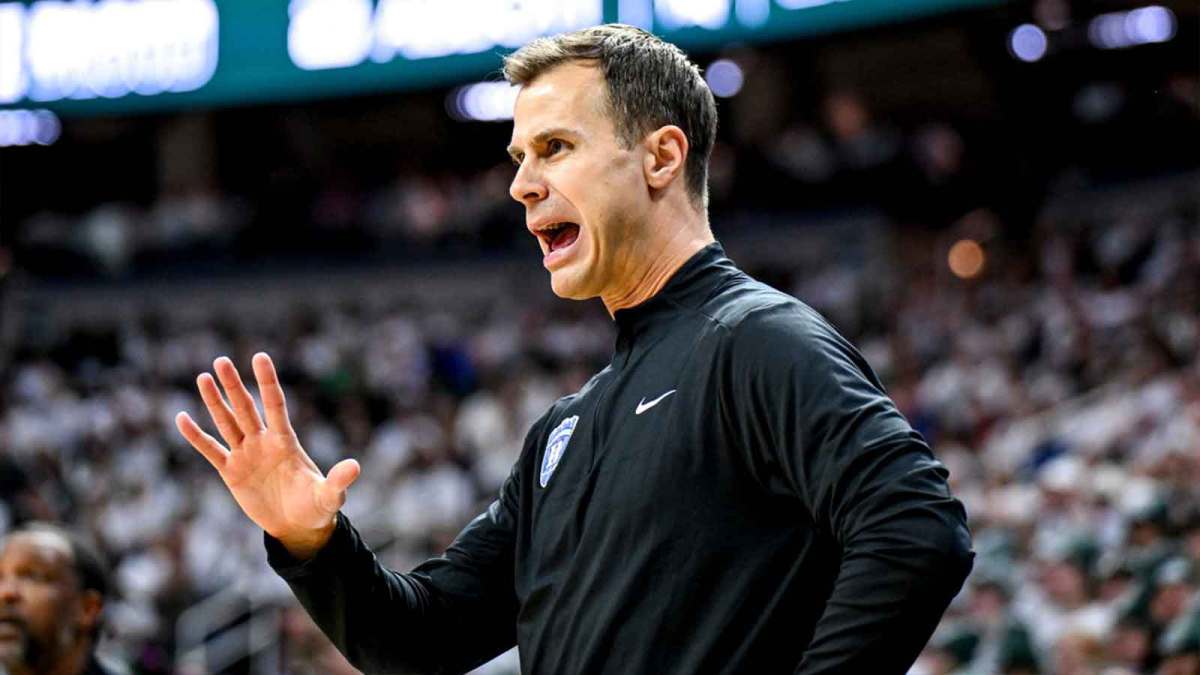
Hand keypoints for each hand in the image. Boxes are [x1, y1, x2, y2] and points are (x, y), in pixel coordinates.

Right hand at [175, 353, 360, 558]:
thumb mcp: (329, 495)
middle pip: (245, 408)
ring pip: (226, 422)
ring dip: (214, 401)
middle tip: (221, 360)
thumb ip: (338, 480)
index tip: (260, 357)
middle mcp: (264, 442)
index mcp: (286, 441)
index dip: (267, 382)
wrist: (298, 525)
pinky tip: (181, 418)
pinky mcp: (232, 472)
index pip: (275, 405)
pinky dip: (196, 436)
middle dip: (234, 385)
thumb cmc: (316, 507)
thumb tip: (356, 466)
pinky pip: (210, 450)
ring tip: (203, 377)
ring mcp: (246, 455)